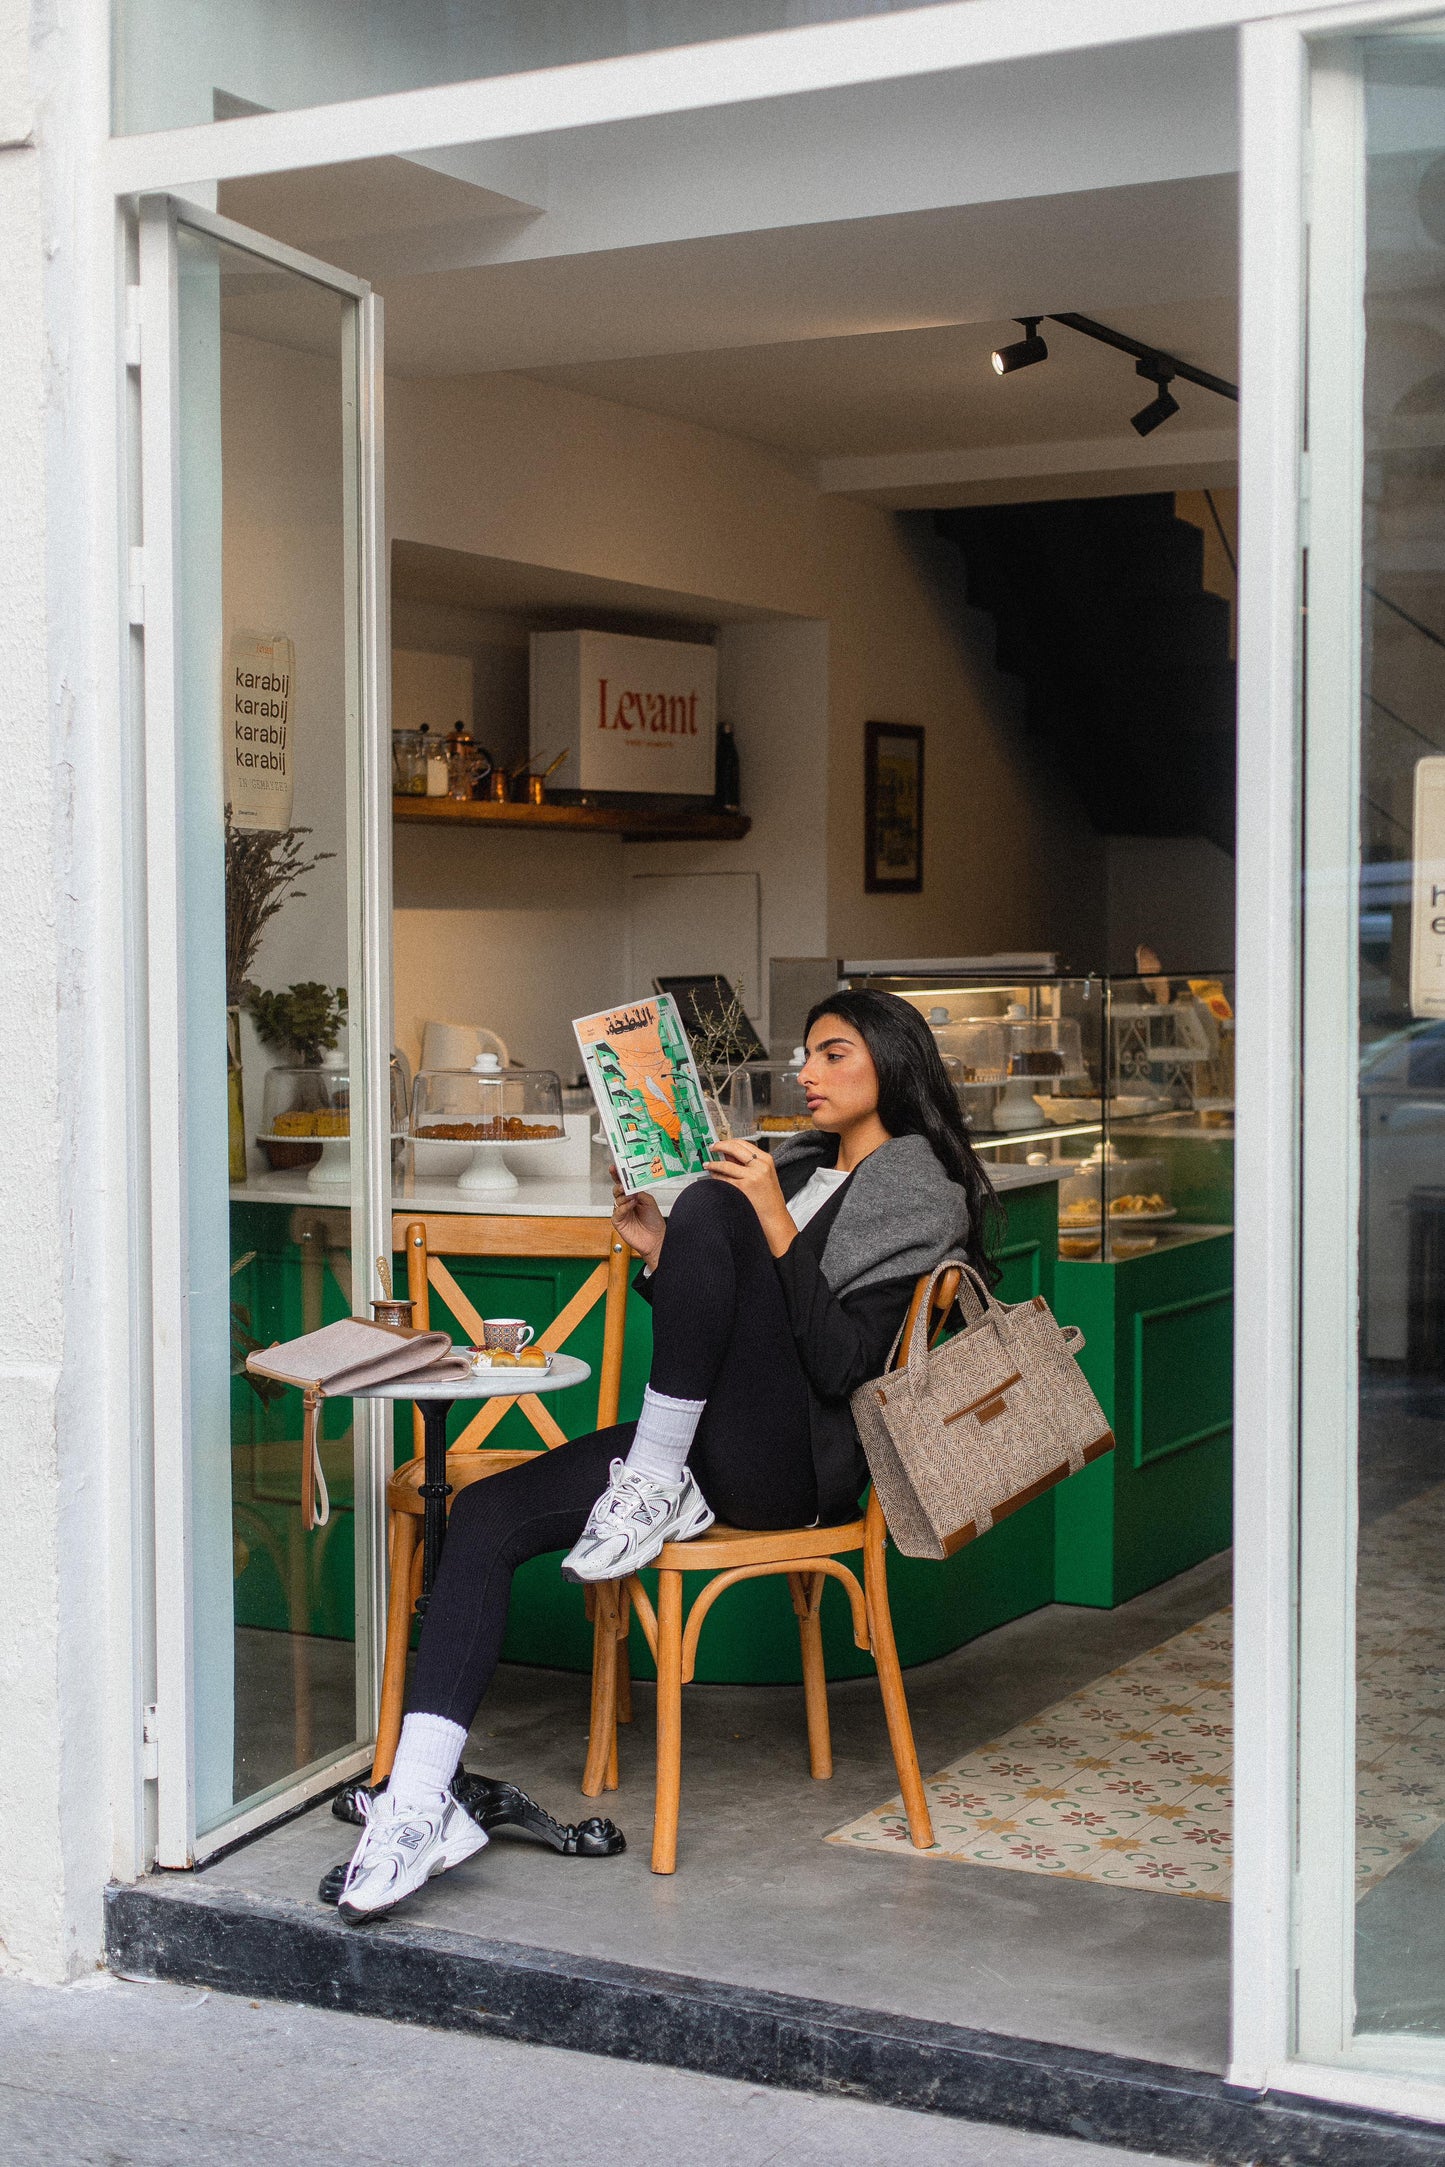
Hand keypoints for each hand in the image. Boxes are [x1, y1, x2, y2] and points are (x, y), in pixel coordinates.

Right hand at [611, 1178, 665, 1270]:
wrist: (656, 1238)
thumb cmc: (654, 1222)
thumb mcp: (649, 1201)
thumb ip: (639, 1192)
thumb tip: (631, 1187)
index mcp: (633, 1196)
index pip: (623, 1184)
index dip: (618, 1175)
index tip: (615, 1167)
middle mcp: (625, 1203)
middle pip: (617, 1190)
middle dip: (620, 1184)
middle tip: (624, 1183)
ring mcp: (621, 1212)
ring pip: (617, 1199)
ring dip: (625, 1196)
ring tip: (633, 1197)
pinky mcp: (618, 1221)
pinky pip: (617, 1211)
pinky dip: (624, 1206)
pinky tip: (631, 1205)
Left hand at [706, 1139, 794, 1256]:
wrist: (775, 1219)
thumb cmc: (769, 1200)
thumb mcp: (764, 1175)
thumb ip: (748, 1164)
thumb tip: (728, 1154)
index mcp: (767, 1160)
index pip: (744, 1143)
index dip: (729, 1142)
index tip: (720, 1143)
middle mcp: (760, 1166)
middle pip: (734, 1148)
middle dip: (719, 1146)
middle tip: (711, 1148)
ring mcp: (752, 1176)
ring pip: (726, 1164)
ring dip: (713, 1164)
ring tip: (708, 1165)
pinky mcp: (743, 1188)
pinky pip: (724, 1179)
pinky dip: (716, 1177)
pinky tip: (713, 1178)